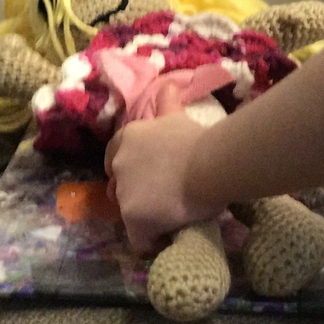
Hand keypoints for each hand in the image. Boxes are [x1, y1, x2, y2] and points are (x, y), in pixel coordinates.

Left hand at [105, 86, 226, 253]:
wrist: (209, 164)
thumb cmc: (198, 140)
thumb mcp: (177, 116)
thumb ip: (167, 102)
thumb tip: (168, 83)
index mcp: (127, 137)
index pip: (114, 156)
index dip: (130, 169)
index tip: (150, 176)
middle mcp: (118, 163)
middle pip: (118, 186)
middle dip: (134, 193)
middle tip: (161, 197)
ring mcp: (123, 192)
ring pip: (128, 212)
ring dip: (144, 215)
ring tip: (169, 218)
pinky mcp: (133, 217)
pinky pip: (138, 239)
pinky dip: (151, 241)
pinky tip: (167, 238)